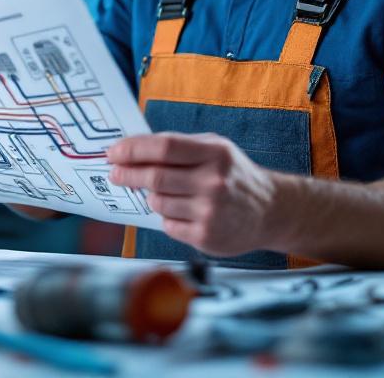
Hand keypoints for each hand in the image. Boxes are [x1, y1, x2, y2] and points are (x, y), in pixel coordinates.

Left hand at [107, 132, 280, 256]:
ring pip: (158, 202)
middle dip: (128, 174)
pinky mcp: (205, 236)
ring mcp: (210, 211)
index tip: (113, 153)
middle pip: (155, 177)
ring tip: (162, 193)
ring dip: (151, 197)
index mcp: (215, 153)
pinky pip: (168, 224)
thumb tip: (133, 149)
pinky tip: (181, 211)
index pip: (163, 148)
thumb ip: (179, 147)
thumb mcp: (216, 149)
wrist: (269, 211)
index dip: (133, 150)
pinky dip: (167, 217)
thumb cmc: (234, 176)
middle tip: (115, 173)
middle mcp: (214, 182)